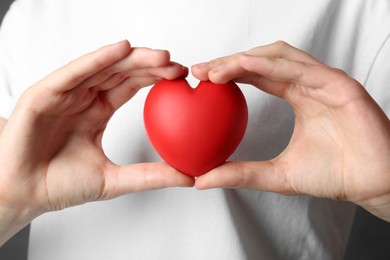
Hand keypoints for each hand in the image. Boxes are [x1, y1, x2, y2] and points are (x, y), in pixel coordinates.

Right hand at [0, 40, 193, 237]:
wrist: (23, 195)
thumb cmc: (59, 185)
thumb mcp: (113, 180)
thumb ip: (149, 176)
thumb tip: (188, 177)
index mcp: (97, 112)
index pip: (130, 86)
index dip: (155, 78)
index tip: (180, 76)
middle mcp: (83, 98)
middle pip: (120, 72)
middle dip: (149, 65)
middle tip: (176, 64)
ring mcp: (65, 94)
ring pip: (101, 67)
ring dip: (131, 59)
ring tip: (159, 56)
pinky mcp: (44, 94)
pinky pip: (74, 73)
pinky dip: (96, 60)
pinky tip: (120, 51)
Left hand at [192, 41, 389, 220]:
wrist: (373, 185)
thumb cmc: (333, 175)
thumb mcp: (276, 175)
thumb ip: (241, 174)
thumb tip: (202, 179)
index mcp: (298, 95)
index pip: (257, 75)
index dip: (229, 73)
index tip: (201, 79)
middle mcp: (309, 83)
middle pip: (263, 59)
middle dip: (230, 61)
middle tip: (201, 70)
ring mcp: (325, 81)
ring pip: (280, 56)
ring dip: (245, 59)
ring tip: (216, 71)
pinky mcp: (340, 85)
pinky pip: (301, 68)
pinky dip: (271, 64)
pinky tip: (245, 66)